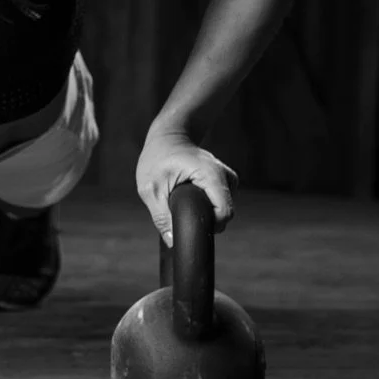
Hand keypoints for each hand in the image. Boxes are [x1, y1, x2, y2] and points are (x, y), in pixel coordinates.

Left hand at [135, 128, 238, 245]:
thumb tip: (172, 242)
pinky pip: (220, 202)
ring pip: (223, 209)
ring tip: (182, 199)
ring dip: (204, 211)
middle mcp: (225, 175)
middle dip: (204, 218)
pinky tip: (191, 197)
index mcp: (211, 174)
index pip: (224, 212)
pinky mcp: (224, 181)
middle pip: (225, 213)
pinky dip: (206, 204)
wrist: (168, 136)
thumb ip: (161, 216)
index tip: (189, 224)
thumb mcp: (151, 188)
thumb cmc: (158, 156)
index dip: (208, 225)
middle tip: (179, 210)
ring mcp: (227, 177)